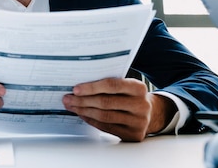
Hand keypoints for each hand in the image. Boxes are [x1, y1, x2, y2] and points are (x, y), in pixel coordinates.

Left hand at [62, 78, 176, 141]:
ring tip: (71, 106)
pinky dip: (91, 120)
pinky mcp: (133, 135)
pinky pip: (106, 127)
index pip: (112, 85)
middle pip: (105, 102)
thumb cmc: (130, 95)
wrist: (150, 113)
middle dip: (83, 100)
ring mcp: (139, 122)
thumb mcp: (125, 85)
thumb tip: (78, 86)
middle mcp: (141, 105)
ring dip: (83, 111)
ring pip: (104, 116)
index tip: (75, 89)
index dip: (92, 87)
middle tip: (68, 98)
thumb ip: (108, 83)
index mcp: (138, 88)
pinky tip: (82, 114)